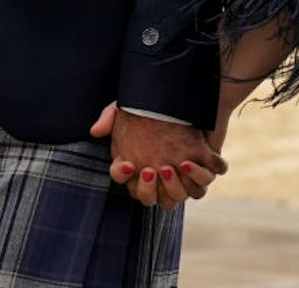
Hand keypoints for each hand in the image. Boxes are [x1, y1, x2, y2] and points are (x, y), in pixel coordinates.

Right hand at [89, 104, 226, 209]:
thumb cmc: (155, 107)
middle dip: (148, 189)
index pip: (123, 180)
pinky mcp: (203, 171)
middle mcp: (157, 179)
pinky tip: (191, 161)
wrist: (190, 99)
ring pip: (175, 198)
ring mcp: (181, 178)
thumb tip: (95, 130)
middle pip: (148, 199)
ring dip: (174, 187)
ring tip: (176, 164)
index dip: (122, 176)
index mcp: (137, 167)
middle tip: (153, 169)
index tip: (127, 163)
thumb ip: (110, 116)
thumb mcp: (129, 106)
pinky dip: (198, 177)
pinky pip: (201, 186)